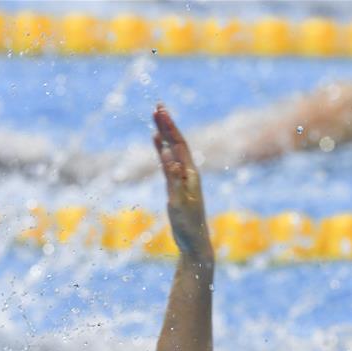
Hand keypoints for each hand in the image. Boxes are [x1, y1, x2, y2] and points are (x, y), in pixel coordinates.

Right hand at [153, 104, 212, 259]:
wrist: (194, 243)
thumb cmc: (187, 224)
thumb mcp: (178, 201)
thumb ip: (173, 178)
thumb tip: (169, 156)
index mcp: (190, 174)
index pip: (180, 144)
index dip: (170, 127)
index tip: (160, 110)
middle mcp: (189, 173)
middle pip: (178, 143)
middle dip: (167, 125)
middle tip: (157, 106)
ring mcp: (183, 179)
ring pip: (174, 151)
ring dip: (166, 134)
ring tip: (157, 118)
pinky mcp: (177, 186)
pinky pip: (169, 163)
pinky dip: (163, 151)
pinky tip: (158, 143)